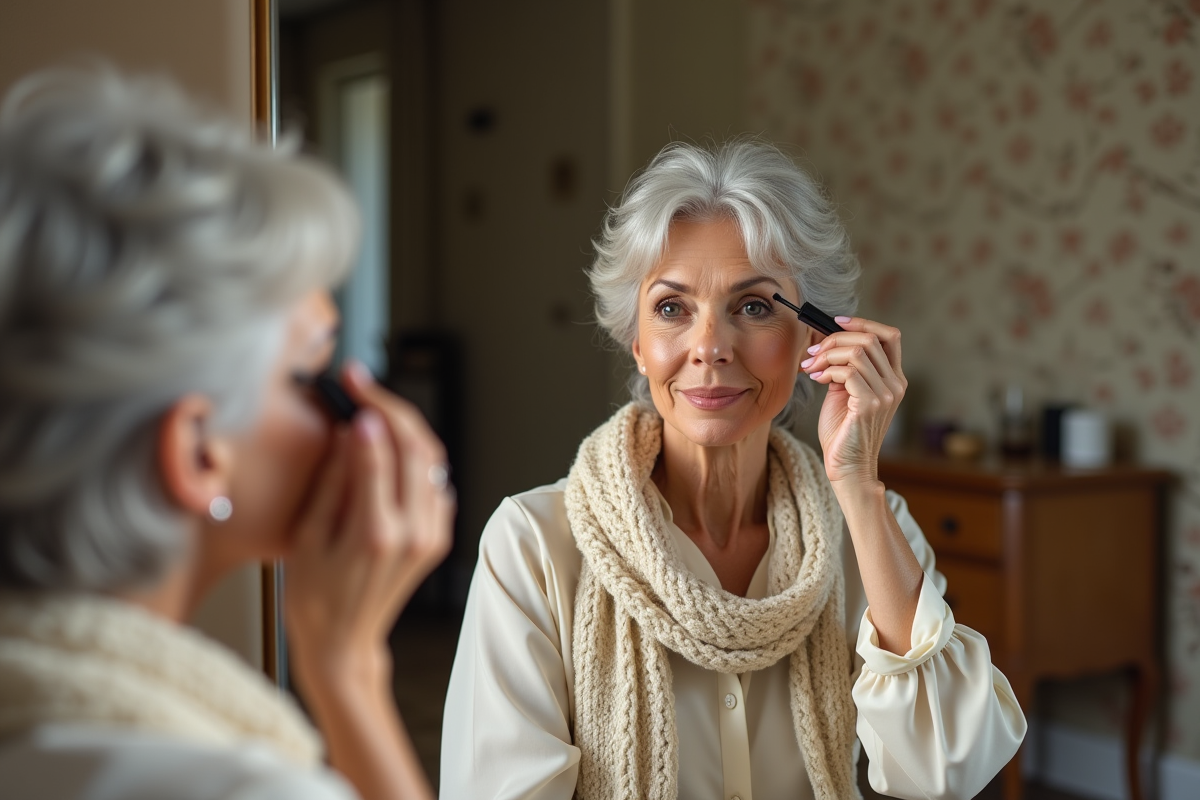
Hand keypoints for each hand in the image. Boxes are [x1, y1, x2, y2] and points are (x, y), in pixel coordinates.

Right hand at [284, 362, 453, 686]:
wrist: (343, 644)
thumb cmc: (314, 598)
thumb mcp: (308, 537)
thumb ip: (334, 482)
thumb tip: (351, 432)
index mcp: (376, 533)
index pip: (380, 451)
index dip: (367, 408)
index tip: (350, 384)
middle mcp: (414, 533)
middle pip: (416, 447)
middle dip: (390, 407)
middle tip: (362, 384)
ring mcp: (432, 536)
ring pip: (432, 460)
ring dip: (407, 426)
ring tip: (375, 405)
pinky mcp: (438, 537)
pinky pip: (435, 482)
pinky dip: (418, 455)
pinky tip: (393, 445)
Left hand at [800, 317, 905, 487]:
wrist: (846, 466)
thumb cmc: (843, 431)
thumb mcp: (844, 392)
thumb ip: (845, 368)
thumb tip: (828, 343)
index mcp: (893, 379)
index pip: (889, 336)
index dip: (863, 323)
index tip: (836, 322)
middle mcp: (895, 384)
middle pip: (869, 340)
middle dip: (835, 340)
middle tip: (813, 354)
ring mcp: (886, 395)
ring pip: (857, 353)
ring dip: (828, 356)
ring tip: (811, 368)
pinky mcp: (870, 404)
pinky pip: (848, 372)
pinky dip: (828, 370)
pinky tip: (817, 380)